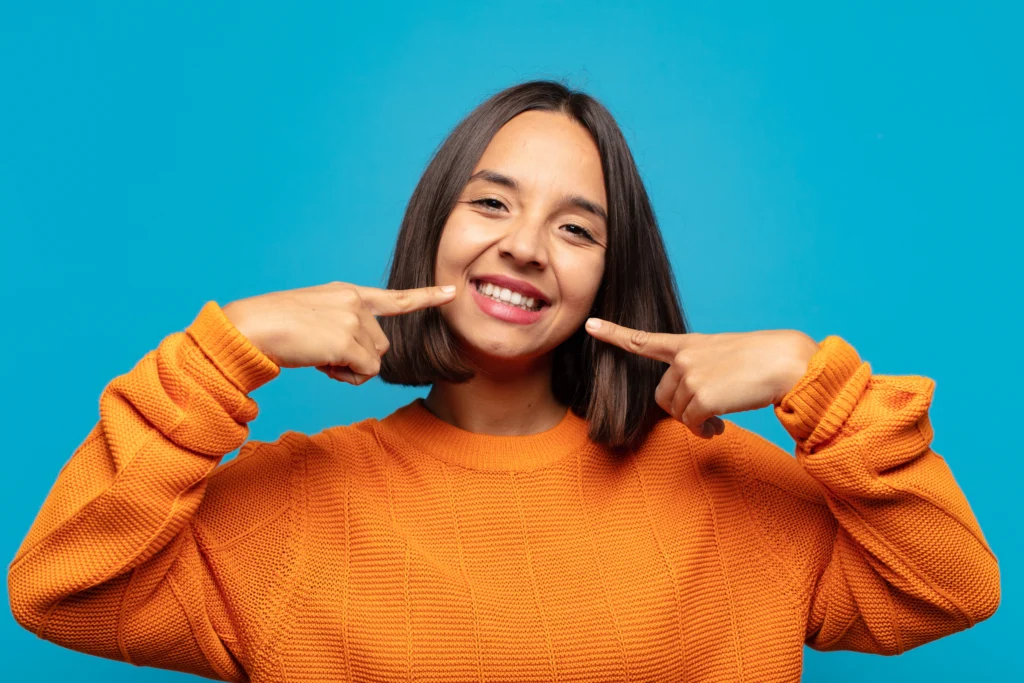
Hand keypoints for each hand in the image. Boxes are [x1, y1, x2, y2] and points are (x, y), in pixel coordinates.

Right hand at [223, 281, 456, 384]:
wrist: (251, 327)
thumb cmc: (274, 329)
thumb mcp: (315, 321)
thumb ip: (343, 330)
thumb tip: (362, 359)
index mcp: (347, 294)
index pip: (394, 298)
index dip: (425, 297)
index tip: (451, 291)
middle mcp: (355, 302)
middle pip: (383, 345)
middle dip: (359, 359)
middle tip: (324, 355)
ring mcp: (352, 319)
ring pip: (375, 361)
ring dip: (350, 369)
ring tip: (319, 356)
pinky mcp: (347, 339)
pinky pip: (365, 372)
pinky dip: (346, 377)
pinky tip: (322, 363)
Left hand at [584, 319, 818, 437]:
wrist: (787, 362)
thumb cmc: (763, 361)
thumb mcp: (725, 356)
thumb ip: (700, 372)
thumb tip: (692, 409)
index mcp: (689, 344)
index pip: (645, 340)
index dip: (615, 333)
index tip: (590, 325)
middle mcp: (685, 358)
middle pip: (663, 397)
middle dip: (682, 410)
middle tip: (708, 415)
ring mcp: (692, 376)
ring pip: (678, 413)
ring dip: (696, 422)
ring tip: (720, 418)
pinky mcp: (701, 396)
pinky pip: (691, 424)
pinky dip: (704, 430)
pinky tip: (719, 426)